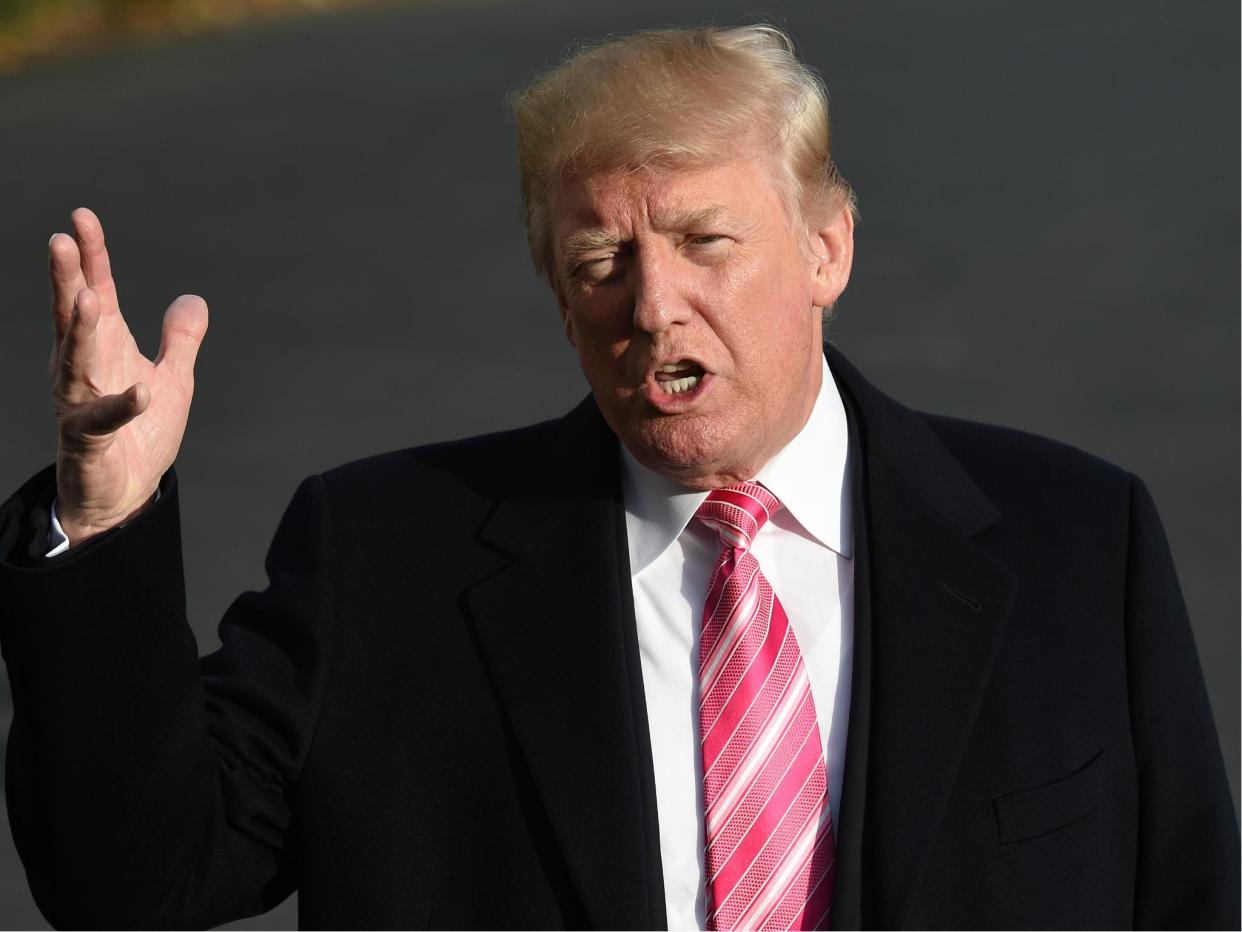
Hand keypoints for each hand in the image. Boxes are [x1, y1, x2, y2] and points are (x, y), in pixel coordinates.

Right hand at [49, 208, 207, 545]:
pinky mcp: (88, 438)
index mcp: (104, 348)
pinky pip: (102, 419)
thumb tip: (193, 300)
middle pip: (74, 316)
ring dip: (81, 329)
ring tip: (89, 296)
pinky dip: (122, 404)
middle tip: (62, 241)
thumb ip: (179, 341)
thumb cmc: (139, 434)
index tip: (82, 218)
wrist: (124, 492)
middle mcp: (84, 367)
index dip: (91, 257)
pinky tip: (140, 389)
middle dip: (68, 279)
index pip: (96, 293)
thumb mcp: (170, 379)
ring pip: (75, 359)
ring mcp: (81, 401)